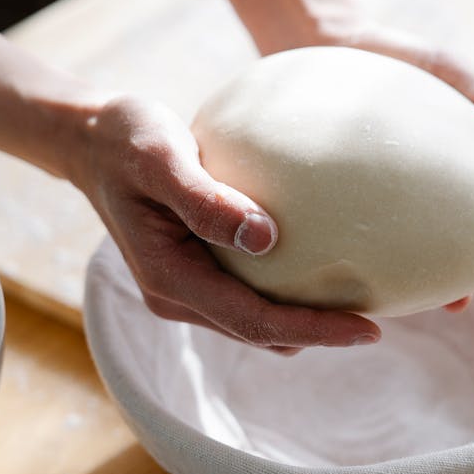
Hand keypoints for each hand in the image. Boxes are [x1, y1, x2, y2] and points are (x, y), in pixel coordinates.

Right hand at [68, 95, 381, 352]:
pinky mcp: (197, 272)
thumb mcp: (161, 157)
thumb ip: (206, 200)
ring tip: (362, 300)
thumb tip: (268, 238)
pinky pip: (250, 296)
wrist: (91, 140)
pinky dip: (288, 293)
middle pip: (262, 333)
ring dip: (306, 319)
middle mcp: (178, 296)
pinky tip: (324, 265)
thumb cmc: (126, 139)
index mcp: (170, 278)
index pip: (255, 322)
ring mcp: (186, 289)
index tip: (369, 328)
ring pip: (257, 322)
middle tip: (382, 319)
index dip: (315, 330)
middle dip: (321, 334)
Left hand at [311, 22, 473, 308]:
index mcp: (470, 163)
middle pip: (470, 242)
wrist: (320, 44)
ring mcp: (391, 202)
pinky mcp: (347, 203)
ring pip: (418, 252)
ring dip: (423, 278)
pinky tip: (367, 283)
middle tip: (468, 304)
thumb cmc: (393, 54)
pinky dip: (371, 264)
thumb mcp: (441, 64)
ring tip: (431, 300)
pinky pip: (363, 241)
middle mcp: (434, 193)